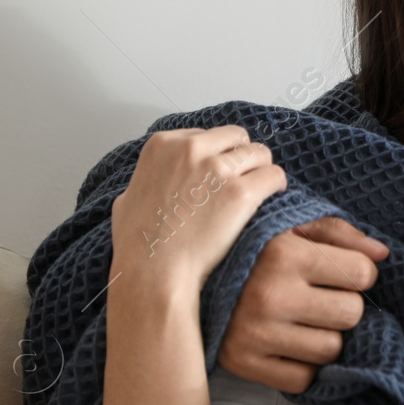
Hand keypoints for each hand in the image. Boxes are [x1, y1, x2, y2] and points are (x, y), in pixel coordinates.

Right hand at [110, 125, 286, 295]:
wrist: (153, 269)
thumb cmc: (138, 242)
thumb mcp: (127, 198)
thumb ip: (147, 181)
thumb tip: (156, 182)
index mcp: (163, 145)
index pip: (208, 135)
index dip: (219, 153)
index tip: (222, 171)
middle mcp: (191, 149)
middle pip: (237, 138)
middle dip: (243, 157)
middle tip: (245, 179)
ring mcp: (217, 169)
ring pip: (260, 153)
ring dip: (262, 170)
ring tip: (260, 189)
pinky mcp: (240, 193)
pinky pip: (274, 175)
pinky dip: (276, 185)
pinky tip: (272, 197)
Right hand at [218, 217, 389, 392]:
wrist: (188, 278)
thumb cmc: (253, 247)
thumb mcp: (292, 226)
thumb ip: (340, 234)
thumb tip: (382, 254)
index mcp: (285, 254)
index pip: (363, 274)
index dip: (358, 272)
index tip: (339, 271)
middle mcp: (270, 296)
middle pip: (351, 314)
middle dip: (343, 304)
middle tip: (320, 297)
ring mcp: (254, 334)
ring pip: (331, 349)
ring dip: (326, 336)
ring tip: (303, 320)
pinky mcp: (243, 364)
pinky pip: (302, 379)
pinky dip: (302, 365)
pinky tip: (287, 343)